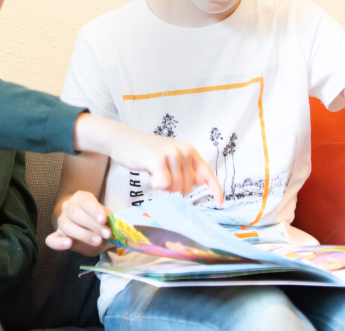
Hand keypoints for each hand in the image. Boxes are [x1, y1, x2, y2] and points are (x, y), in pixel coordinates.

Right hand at [45, 190, 114, 255]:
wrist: (84, 224)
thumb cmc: (97, 220)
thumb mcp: (106, 217)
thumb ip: (111, 221)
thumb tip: (121, 227)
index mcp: (81, 198)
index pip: (86, 201)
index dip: (94, 210)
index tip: (104, 220)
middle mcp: (68, 207)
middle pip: (76, 214)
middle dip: (93, 225)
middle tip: (107, 234)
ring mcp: (61, 221)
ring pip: (66, 225)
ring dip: (82, 234)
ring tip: (97, 241)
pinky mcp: (56, 236)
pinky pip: (52, 239)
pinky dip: (58, 243)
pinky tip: (68, 244)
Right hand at [74, 114, 223, 205]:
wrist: (123, 140)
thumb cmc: (146, 152)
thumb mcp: (170, 159)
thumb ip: (186, 170)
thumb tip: (202, 182)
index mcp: (190, 151)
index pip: (208, 174)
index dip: (216, 190)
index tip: (221, 203)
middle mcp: (184, 151)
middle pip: (187, 188)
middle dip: (174, 188)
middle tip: (161, 175)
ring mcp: (172, 154)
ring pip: (175, 188)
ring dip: (163, 186)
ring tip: (154, 171)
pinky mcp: (158, 160)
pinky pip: (163, 185)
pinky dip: (155, 184)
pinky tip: (149, 173)